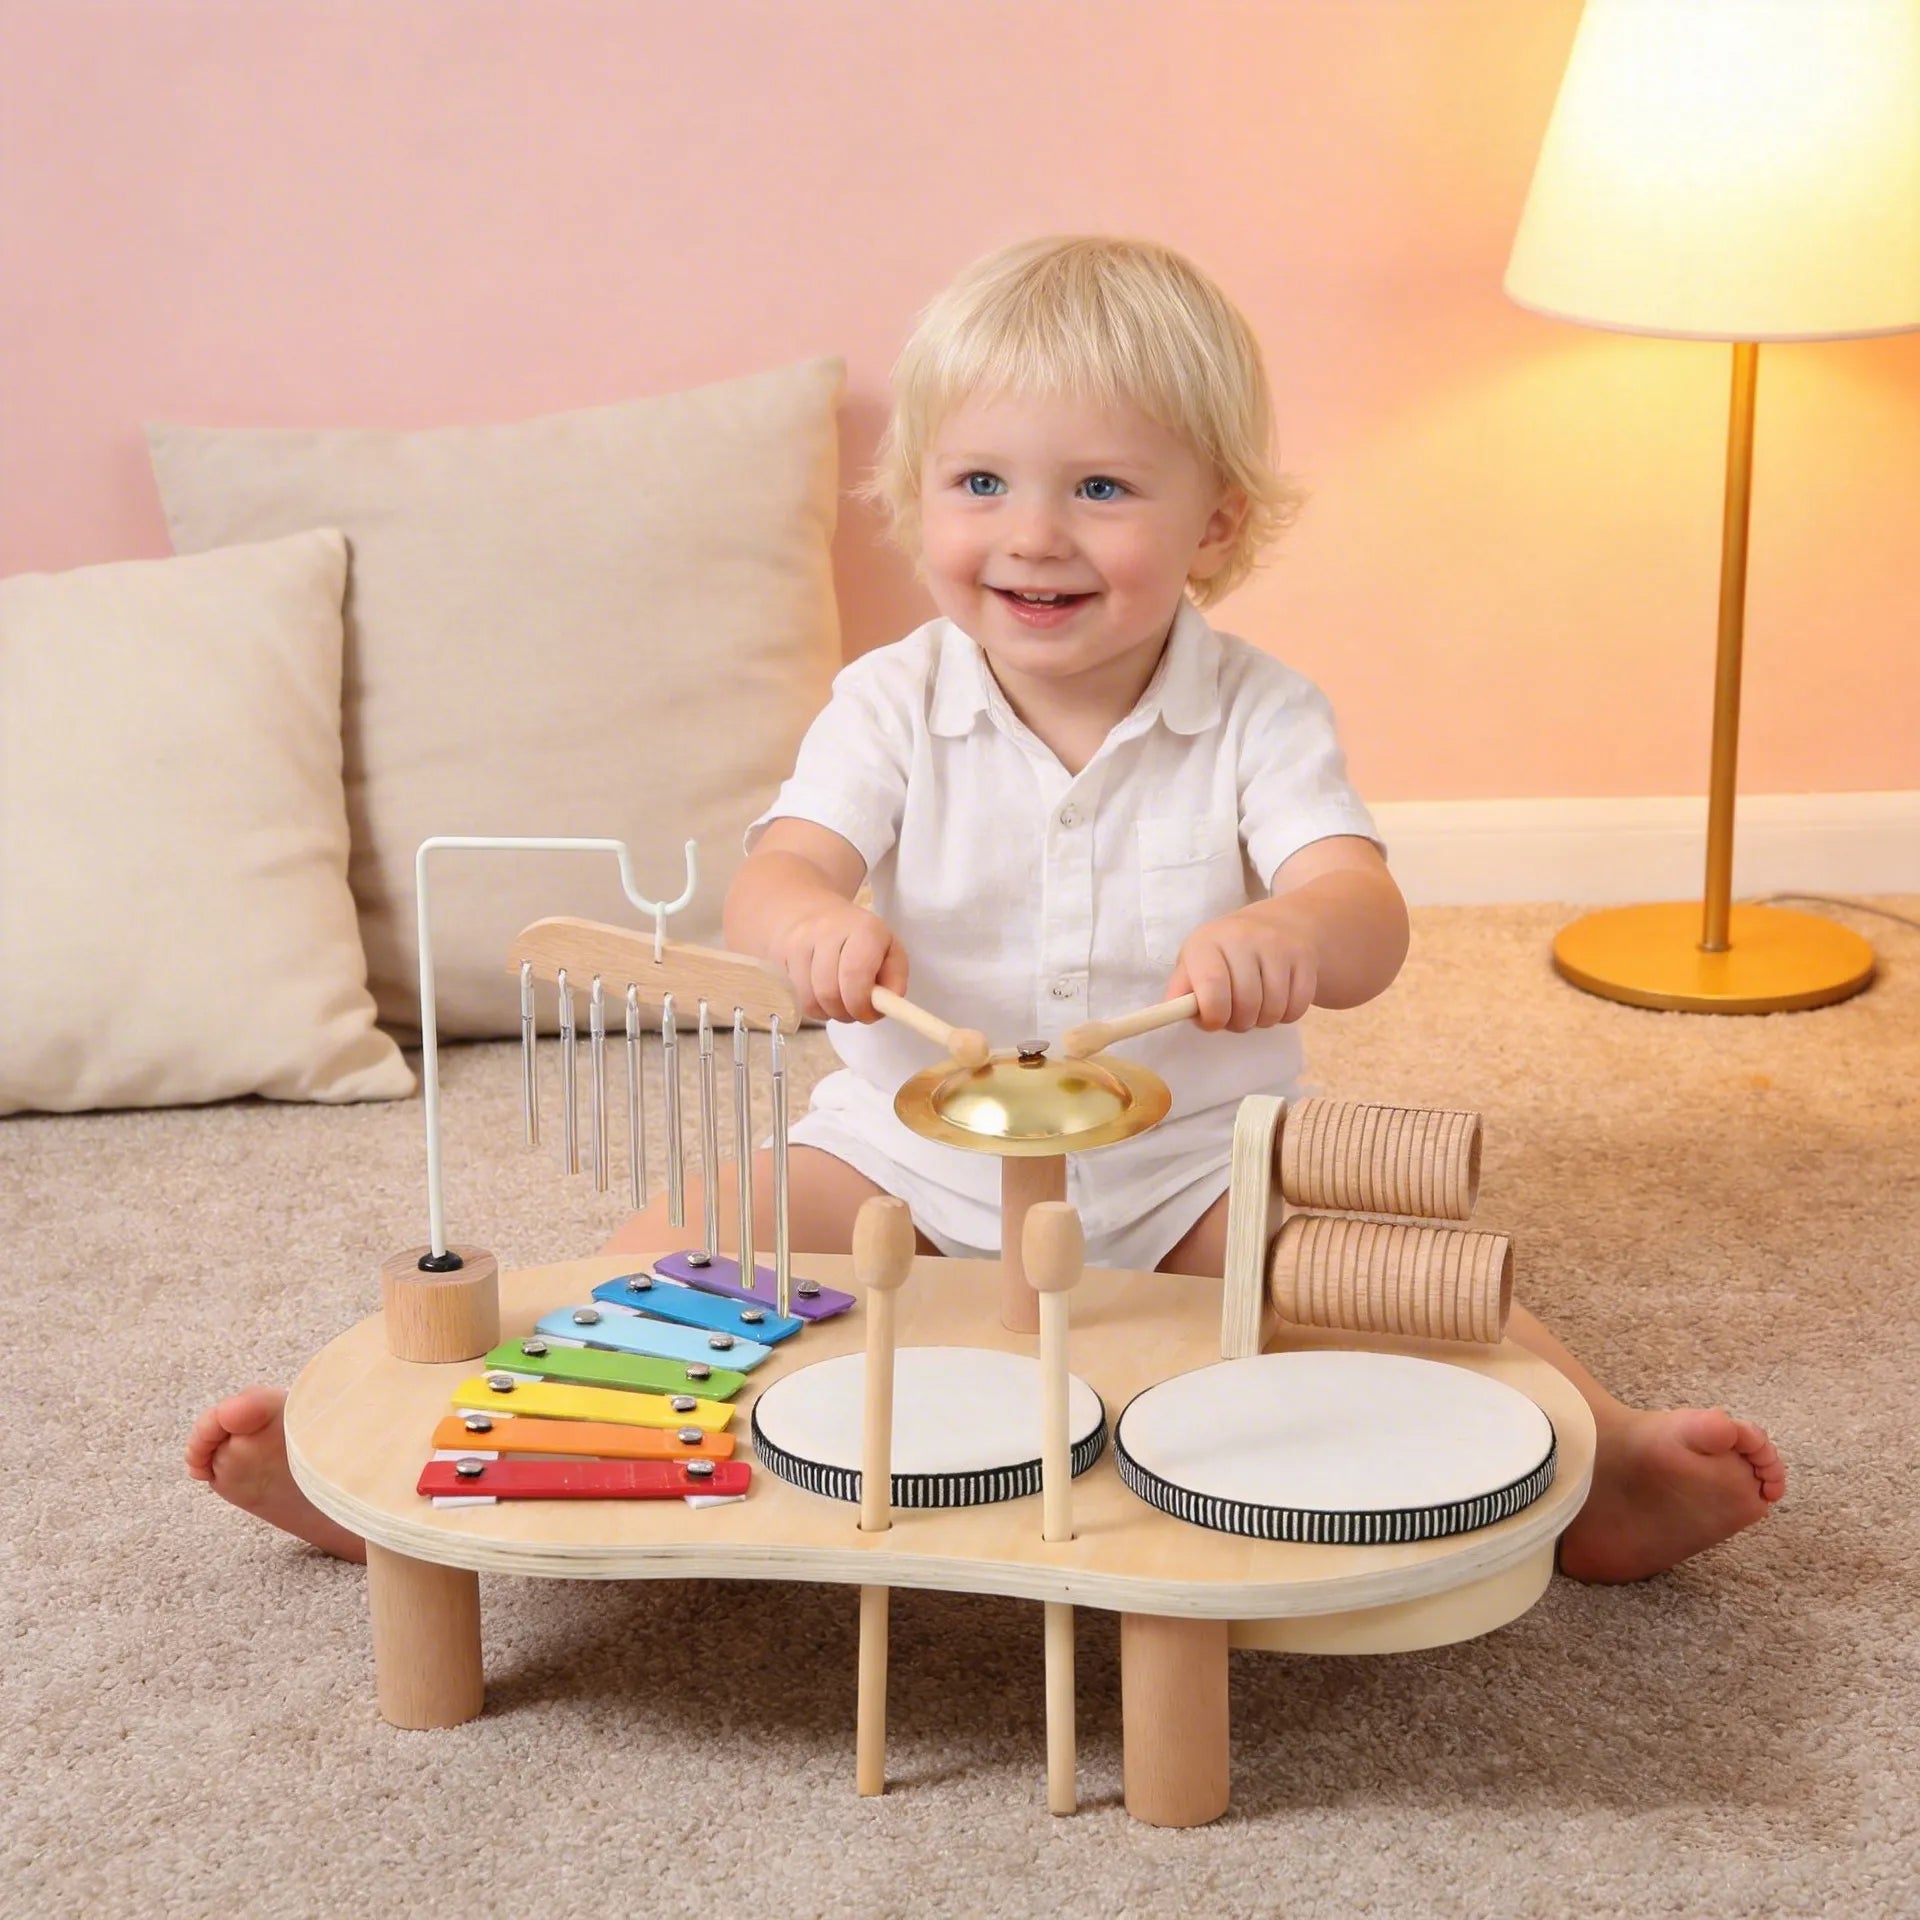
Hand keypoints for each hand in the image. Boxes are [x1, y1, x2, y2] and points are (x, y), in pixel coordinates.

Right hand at [772, 899, 908, 1023]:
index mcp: (863, 928)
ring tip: (841, 1005)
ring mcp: (801, 941)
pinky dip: (815, 1007)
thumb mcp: (889, 949)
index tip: (869, 1014)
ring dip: (830, 1013)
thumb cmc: (859, 937)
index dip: (861, 1003)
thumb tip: (887, 1003)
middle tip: (856, 1013)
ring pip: (812, 998)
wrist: (811, 911)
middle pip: (830, 991)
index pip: (856, 974)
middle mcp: (828, 930)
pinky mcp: (784, 954)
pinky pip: (799, 997)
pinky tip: (824, 997)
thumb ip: (895, 977)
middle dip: (846, 1013)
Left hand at [1167, 908, 1317, 1031]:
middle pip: (1246, 1003)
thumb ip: (1181, 991)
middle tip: (1236, 1015)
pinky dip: (1287, 1015)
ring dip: (1264, 1021)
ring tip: (1256, 1008)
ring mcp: (1278, 945)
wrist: (1278, 923)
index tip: (1214, 1022)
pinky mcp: (1305, 956)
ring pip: (1274, 1008)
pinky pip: (1298, 1006)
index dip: (1213, 1016)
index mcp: (1208, 941)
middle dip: (1239, 1022)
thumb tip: (1169, 1013)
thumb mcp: (1195, 962)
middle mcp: (1244, 937)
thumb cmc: (1225, 953)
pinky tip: (1278, 1001)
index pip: (1212, 987)